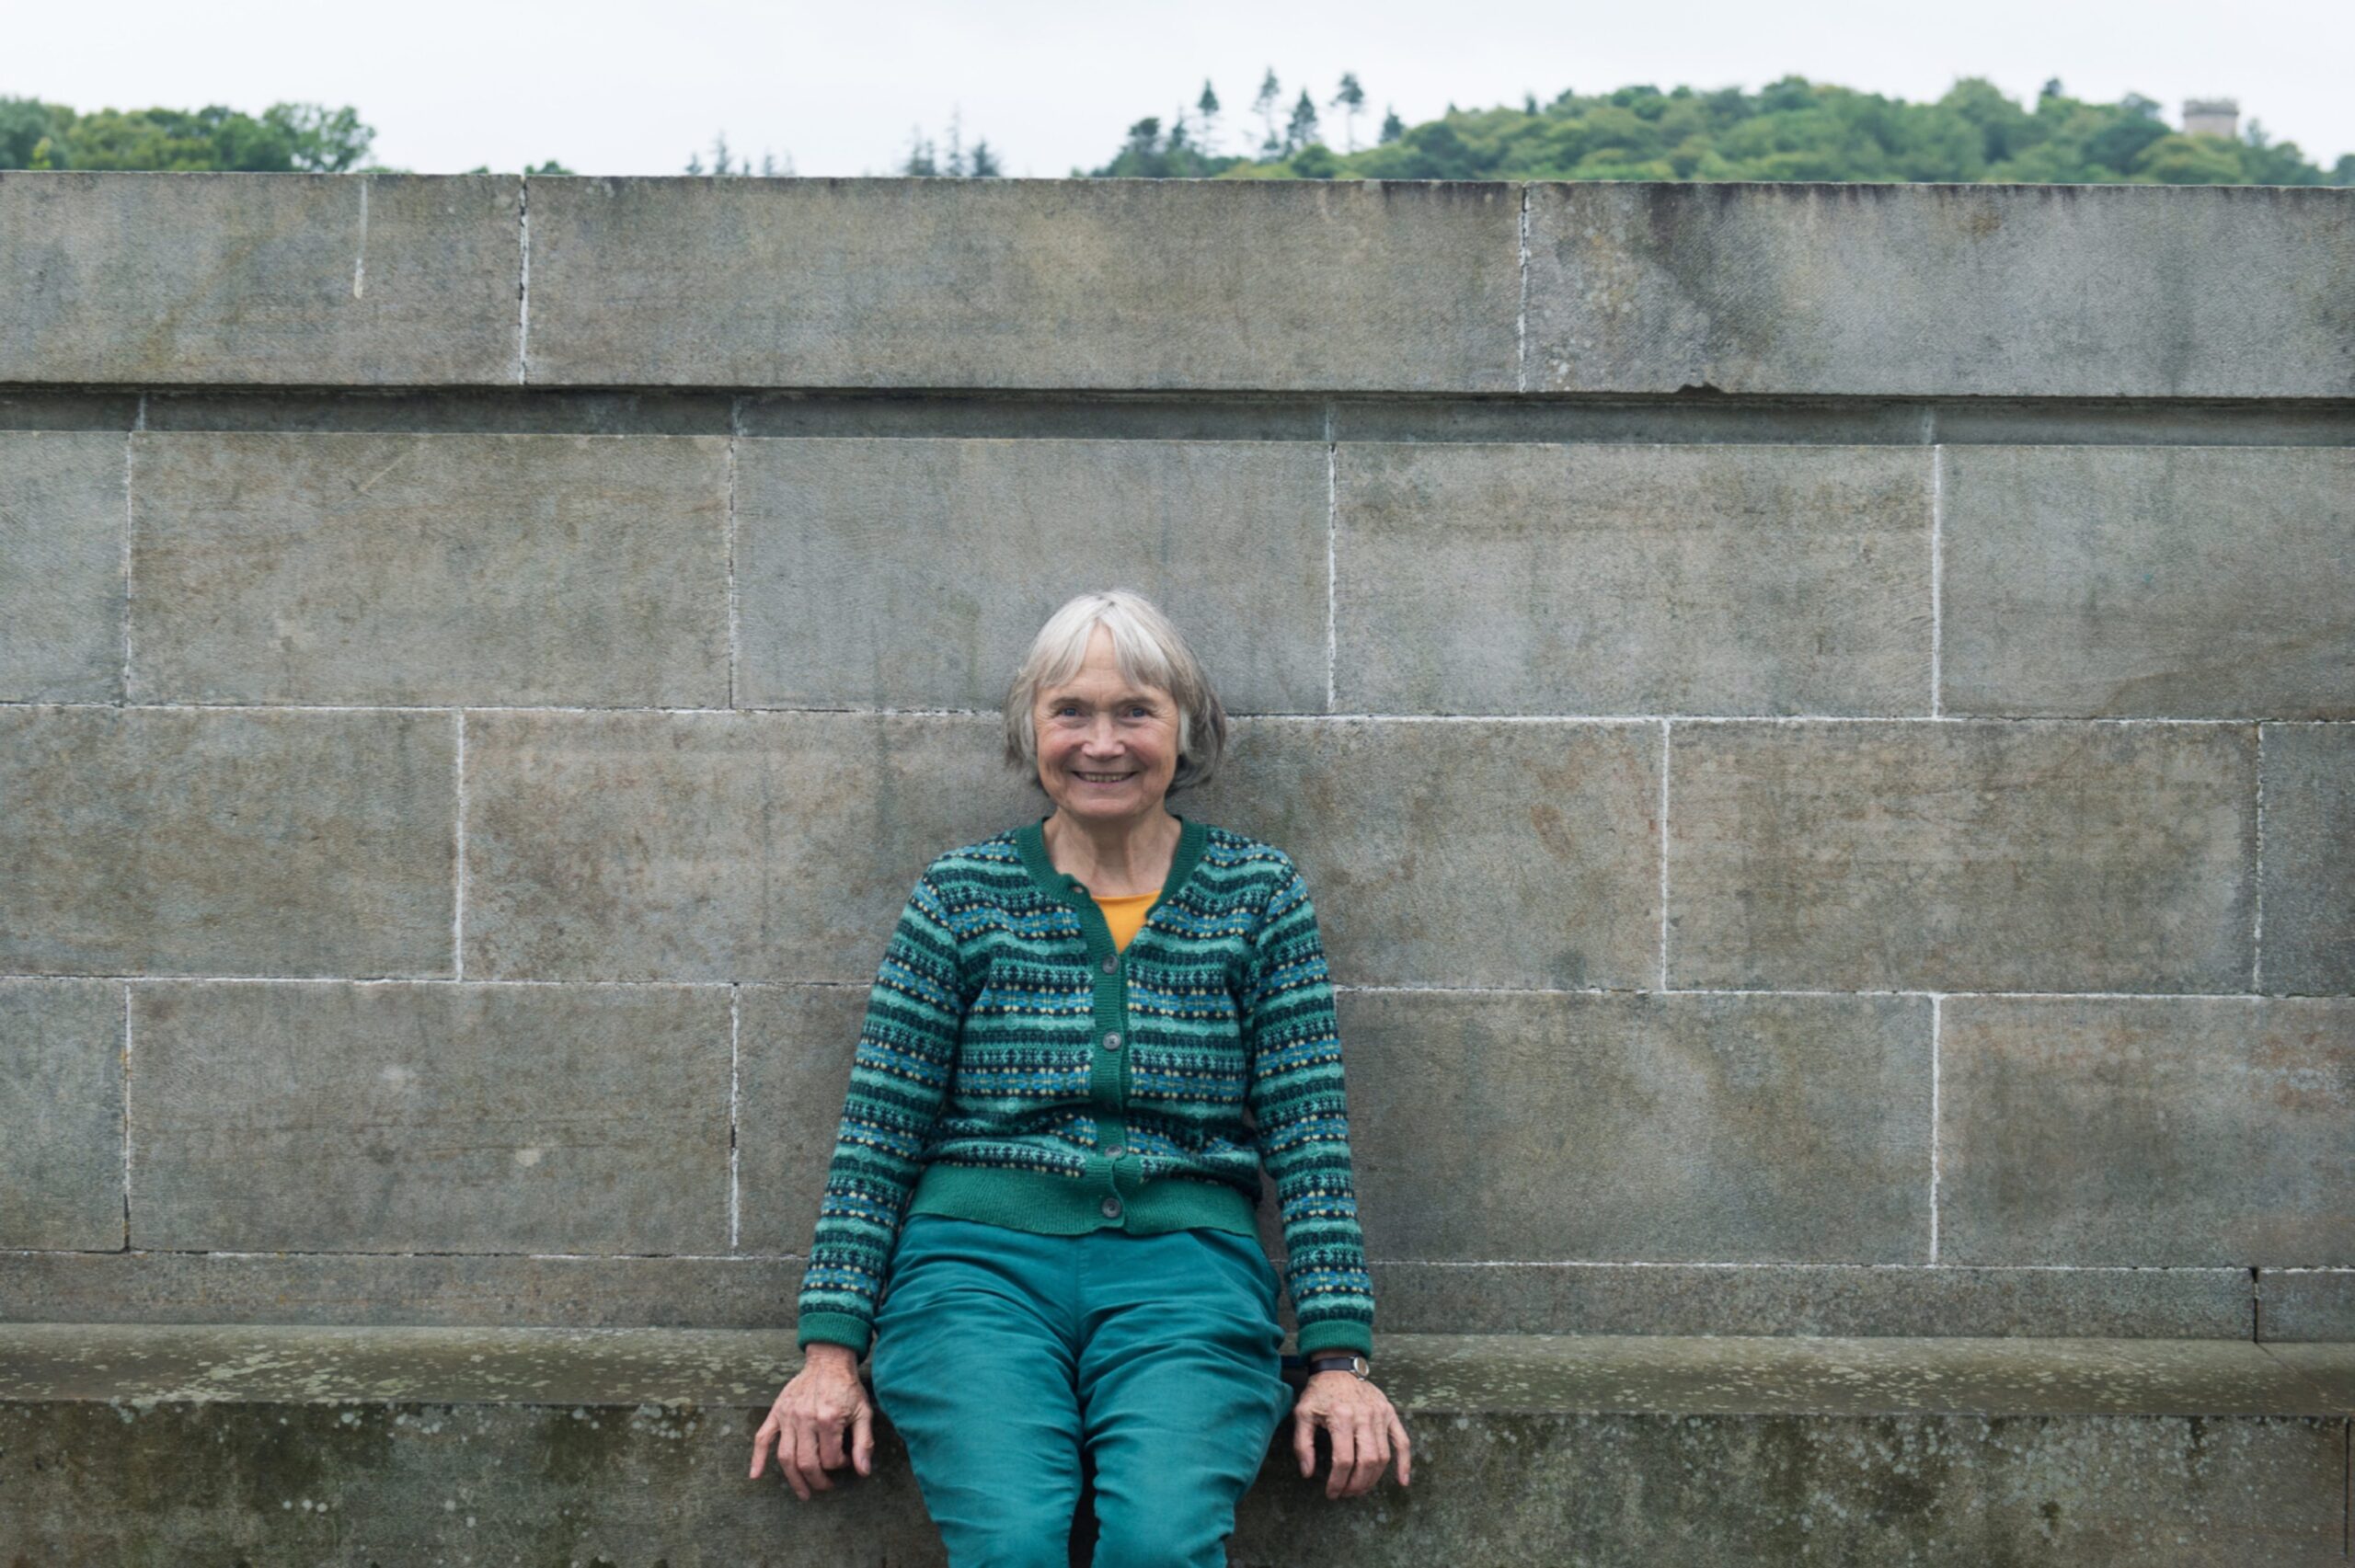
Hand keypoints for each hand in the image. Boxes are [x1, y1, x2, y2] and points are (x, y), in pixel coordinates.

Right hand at [750, 1343, 875, 1499]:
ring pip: (785, 1457)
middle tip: (825, 1487)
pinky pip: (762, 1437)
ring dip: (793, 1480)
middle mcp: (805, 1419)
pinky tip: (755, 1475)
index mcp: (828, 1419)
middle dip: (817, 1481)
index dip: (839, 1466)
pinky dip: (757, 1457)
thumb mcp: (863, 1412)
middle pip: (806, 1463)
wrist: (829, 1361)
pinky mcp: (777, 1412)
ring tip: (803, 1492)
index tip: (845, 1462)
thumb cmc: (847, 1388)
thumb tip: (863, 1472)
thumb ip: (864, 1443)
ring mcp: (788, 1416)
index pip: (830, 1459)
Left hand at [1291, 1370, 1410, 1498]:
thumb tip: (1308, 1473)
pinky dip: (1405, 1463)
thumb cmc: (1319, 1393)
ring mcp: (1380, 1415)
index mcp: (1341, 1416)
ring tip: (1360, 1489)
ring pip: (1383, 1456)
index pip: (1343, 1459)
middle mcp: (1363, 1416)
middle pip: (1366, 1461)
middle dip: (1357, 1484)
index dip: (1338, 1482)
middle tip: (1347, 1494)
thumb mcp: (1302, 1414)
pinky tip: (1402, 1481)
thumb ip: (1302, 1444)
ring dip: (1373, 1479)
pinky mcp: (1390, 1413)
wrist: (1338, 1367)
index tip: (1332, 1493)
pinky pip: (1402, 1441)